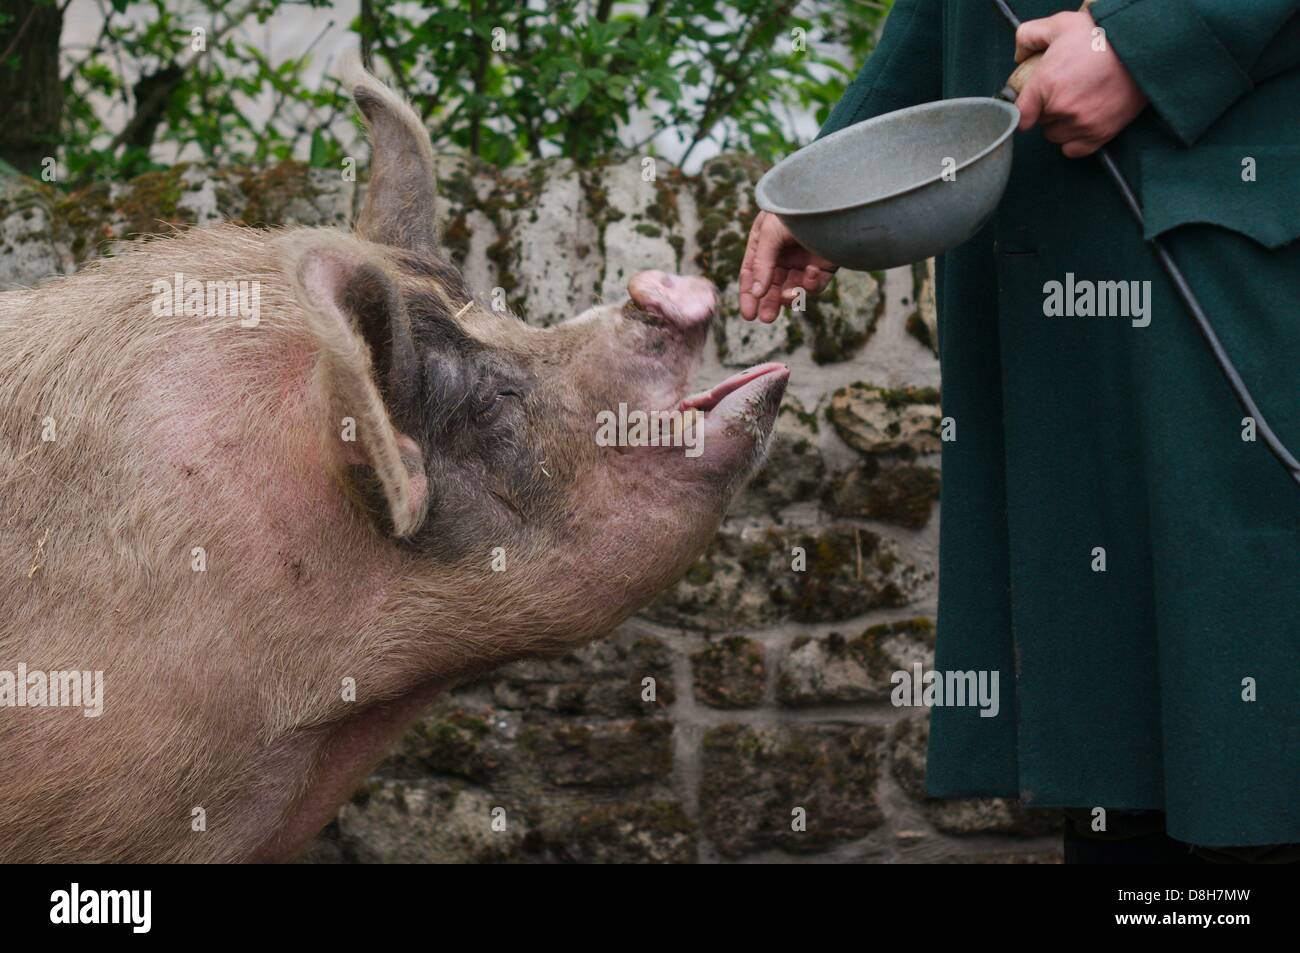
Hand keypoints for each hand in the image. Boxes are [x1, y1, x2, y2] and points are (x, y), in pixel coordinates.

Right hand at [738, 211, 837, 322]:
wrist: (831, 199)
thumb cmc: (793, 209)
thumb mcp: (769, 233)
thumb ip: (761, 264)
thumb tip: (756, 294)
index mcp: (764, 243)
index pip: (752, 273)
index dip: (749, 295)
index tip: (749, 315)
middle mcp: (783, 254)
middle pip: (772, 286)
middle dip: (769, 303)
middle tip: (767, 318)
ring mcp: (804, 261)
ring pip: (793, 289)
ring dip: (790, 296)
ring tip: (789, 296)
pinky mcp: (825, 266)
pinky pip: (815, 284)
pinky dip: (811, 283)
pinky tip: (811, 271)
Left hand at [1014, 10, 1147, 157]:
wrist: (1143, 45)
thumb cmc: (1102, 34)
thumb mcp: (1060, 24)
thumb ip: (1029, 36)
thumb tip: (1019, 56)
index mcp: (1046, 83)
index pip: (1021, 113)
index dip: (1026, 108)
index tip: (1033, 104)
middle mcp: (1061, 108)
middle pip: (1041, 122)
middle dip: (1048, 109)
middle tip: (1066, 91)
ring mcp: (1081, 124)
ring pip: (1056, 136)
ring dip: (1061, 125)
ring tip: (1078, 104)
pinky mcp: (1100, 134)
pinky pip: (1074, 150)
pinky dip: (1075, 140)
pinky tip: (1082, 123)